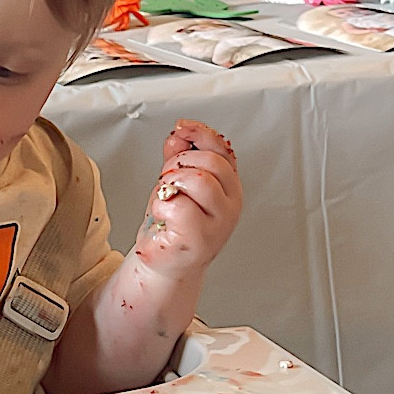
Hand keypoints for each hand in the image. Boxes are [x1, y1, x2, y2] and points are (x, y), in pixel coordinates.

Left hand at [137, 120, 241, 274]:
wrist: (166, 264)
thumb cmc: (173, 226)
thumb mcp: (177, 183)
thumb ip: (179, 156)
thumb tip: (179, 134)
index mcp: (229, 186)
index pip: (222, 149)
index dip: (201, 134)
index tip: (181, 128)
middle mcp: (229, 203)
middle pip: (211, 162)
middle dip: (180, 164)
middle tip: (168, 181)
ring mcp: (218, 223)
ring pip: (200, 179)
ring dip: (172, 183)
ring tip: (167, 198)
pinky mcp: (200, 239)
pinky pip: (179, 206)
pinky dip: (163, 206)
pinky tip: (164, 216)